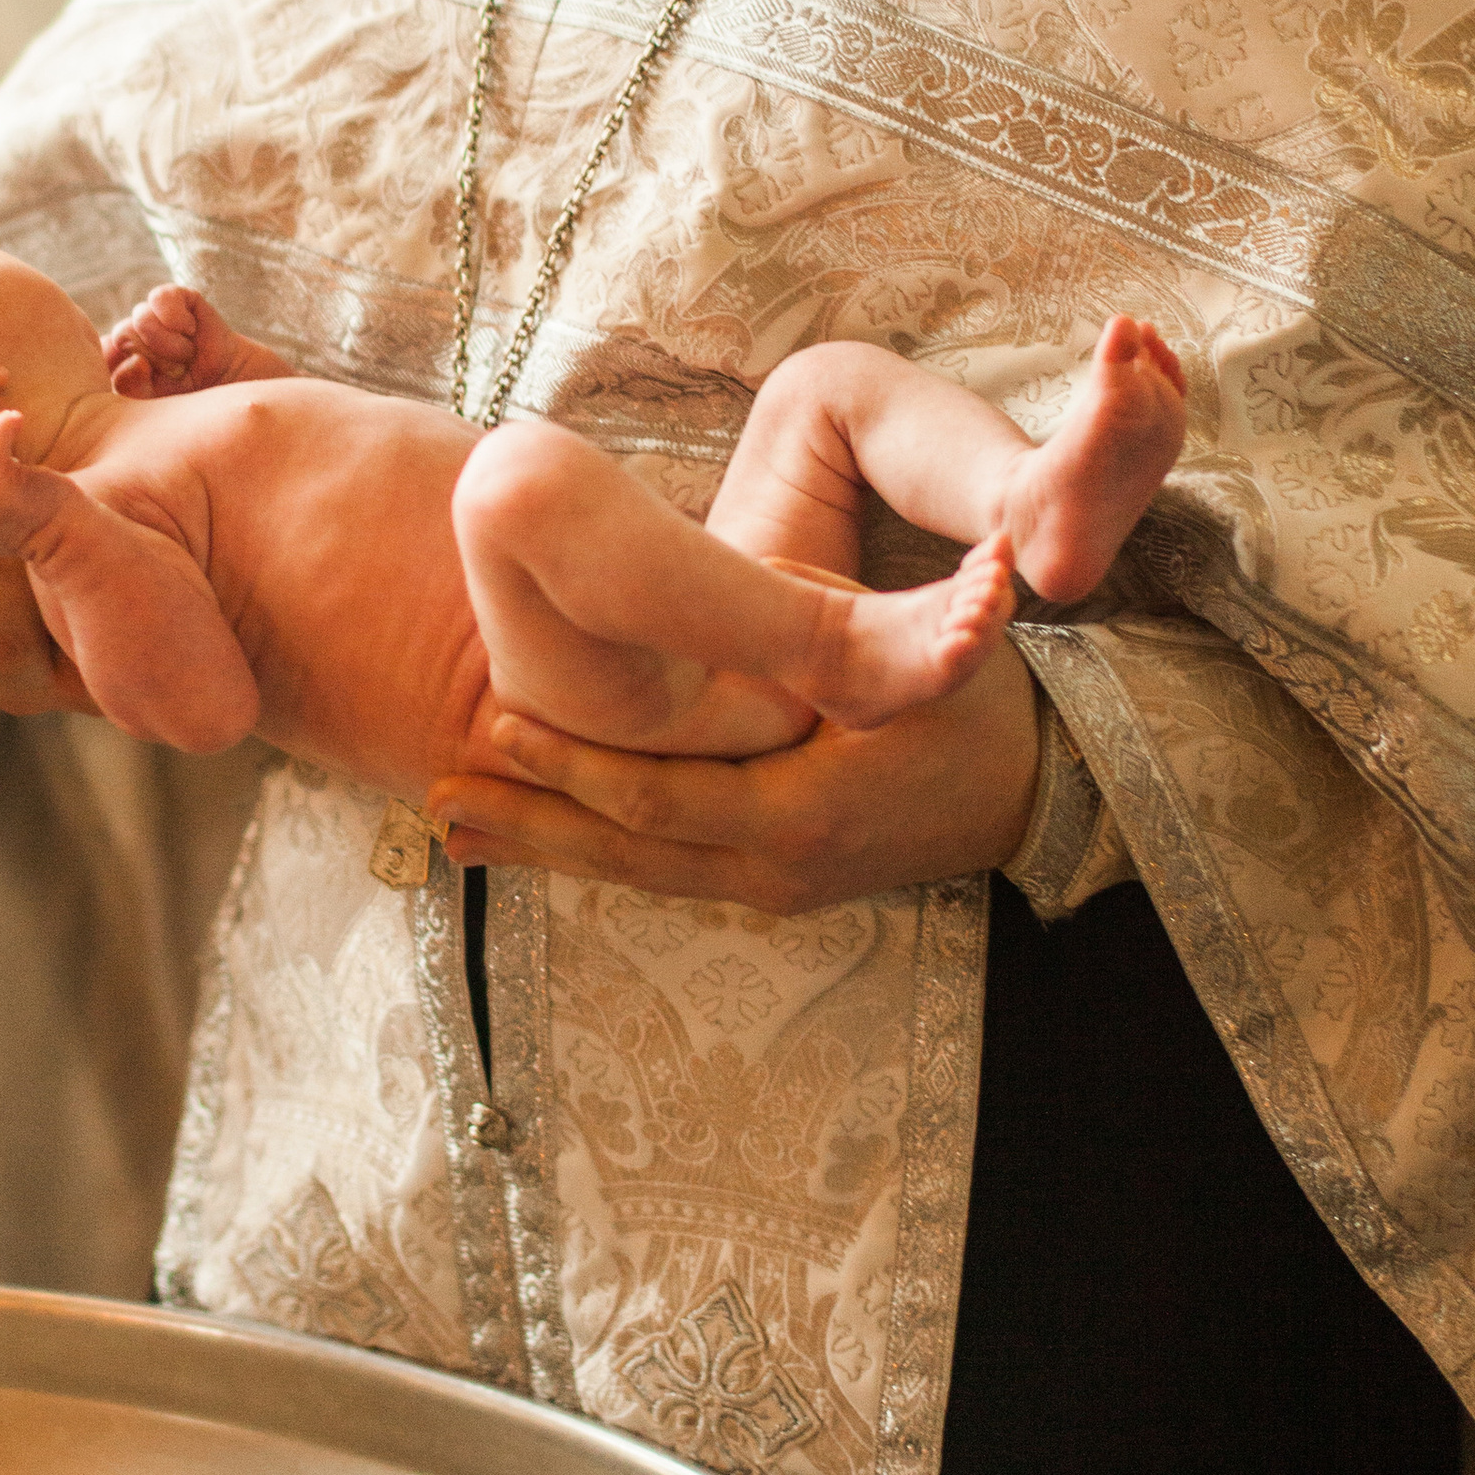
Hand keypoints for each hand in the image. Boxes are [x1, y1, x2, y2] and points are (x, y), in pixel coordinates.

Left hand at [102, 283, 290, 396]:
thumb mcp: (157, 407)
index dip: (119, 363)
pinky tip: (191, 331)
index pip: (101, 353)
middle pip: (121, 335)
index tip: (146, 380)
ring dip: (168, 343)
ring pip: (139, 316)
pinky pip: (160, 296)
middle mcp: (139, 340)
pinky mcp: (182, 302)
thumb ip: (130, 387)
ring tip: (189, 358)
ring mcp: (159, 320)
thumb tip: (134, 360)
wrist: (240, 394)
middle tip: (180, 374)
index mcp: (125, 367)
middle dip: (154, 360)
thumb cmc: (196, 408)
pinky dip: (173, 315)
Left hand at [426, 635, 1040, 913]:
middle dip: (529, 823)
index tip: (498, 725)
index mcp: (802, 812)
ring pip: (638, 874)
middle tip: (439, 795)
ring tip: (452, 828)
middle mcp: (777, 867)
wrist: (1036, 787)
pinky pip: (667, 875)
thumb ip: (799, 632)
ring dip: (544, 850)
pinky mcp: (771, 885)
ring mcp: (774, 887)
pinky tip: (527, 842)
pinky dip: (594, 857)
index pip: (660, 799)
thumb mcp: (894, 659)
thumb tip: (702, 588)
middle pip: (627, 851)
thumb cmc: (964, 703)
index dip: (574, 768)